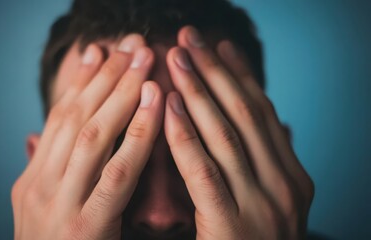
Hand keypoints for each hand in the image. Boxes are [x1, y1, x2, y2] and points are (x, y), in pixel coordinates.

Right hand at [11, 35, 163, 239]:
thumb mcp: (45, 210)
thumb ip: (46, 172)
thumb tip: (35, 138)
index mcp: (31, 180)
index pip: (58, 118)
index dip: (80, 83)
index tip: (99, 51)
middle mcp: (38, 186)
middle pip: (75, 117)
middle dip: (104, 77)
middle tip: (129, 44)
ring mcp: (57, 207)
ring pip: (91, 135)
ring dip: (120, 94)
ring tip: (143, 63)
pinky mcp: (84, 229)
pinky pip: (116, 174)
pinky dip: (136, 136)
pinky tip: (155, 106)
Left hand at [164, 26, 313, 238]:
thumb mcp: (272, 201)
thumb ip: (272, 164)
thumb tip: (279, 125)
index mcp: (294, 176)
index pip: (261, 113)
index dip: (239, 76)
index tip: (218, 46)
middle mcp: (285, 185)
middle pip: (243, 113)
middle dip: (214, 71)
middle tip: (190, 36)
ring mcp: (263, 206)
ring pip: (225, 134)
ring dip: (198, 91)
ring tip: (176, 56)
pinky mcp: (233, 226)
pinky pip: (204, 170)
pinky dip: (186, 135)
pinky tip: (168, 105)